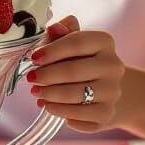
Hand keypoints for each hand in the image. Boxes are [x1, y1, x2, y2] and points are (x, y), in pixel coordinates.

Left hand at [28, 15, 125, 132]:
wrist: (105, 88)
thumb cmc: (81, 60)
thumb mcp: (72, 42)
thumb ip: (62, 33)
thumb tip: (54, 28)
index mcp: (104, 42)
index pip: (76, 42)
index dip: (51, 50)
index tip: (33, 58)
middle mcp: (113, 66)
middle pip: (73, 71)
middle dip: (46, 76)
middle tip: (30, 79)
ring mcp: (112, 92)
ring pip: (75, 96)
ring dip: (50, 95)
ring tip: (36, 93)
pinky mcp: (107, 114)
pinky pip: (79, 117)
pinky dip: (60, 112)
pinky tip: (49, 106)